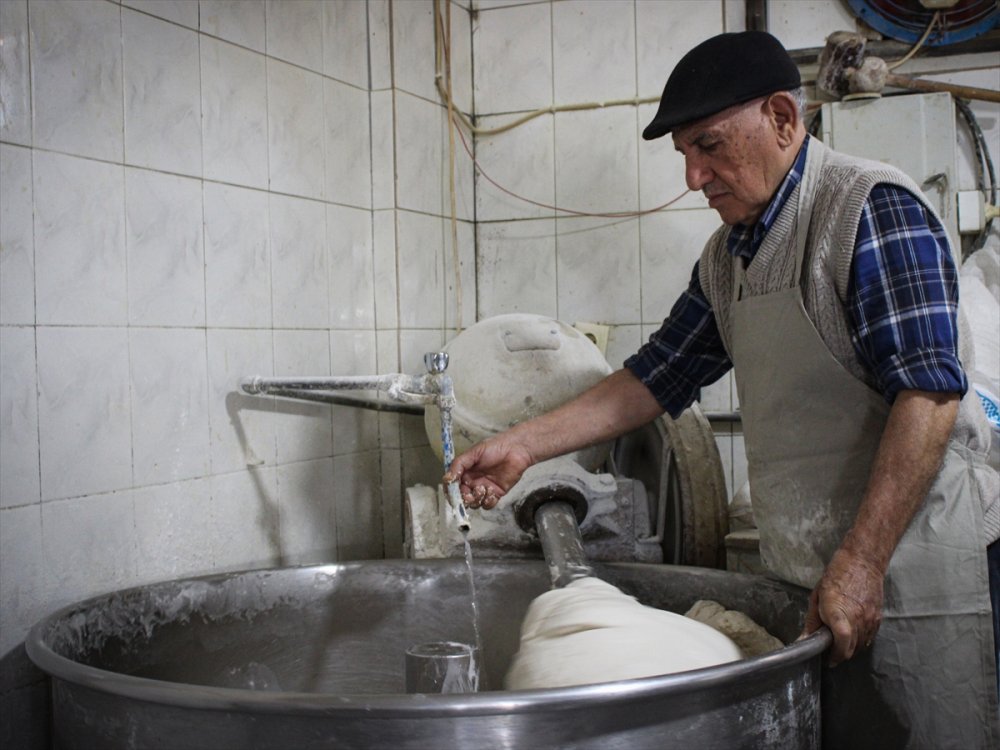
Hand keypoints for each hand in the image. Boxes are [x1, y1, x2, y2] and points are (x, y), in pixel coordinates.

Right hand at [443, 436, 534, 509]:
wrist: (516, 449)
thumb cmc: (495, 447)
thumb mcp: (473, 453)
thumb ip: (459, 465)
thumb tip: (447, 479)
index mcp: (465, 472)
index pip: (453, 486)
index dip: (452, 492)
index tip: (453, 494)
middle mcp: (472, 482)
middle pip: (463, 498)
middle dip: (464, 499)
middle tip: (470, 494)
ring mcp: (484, 489)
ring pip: (474, 503)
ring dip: (477, 499)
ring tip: (484, 488)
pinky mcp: (496, 494)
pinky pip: (487, 504)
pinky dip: (488, 501)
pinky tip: (492, 491)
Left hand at [799, 548, 883, 665]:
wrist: (862, 563)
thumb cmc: (835, 577)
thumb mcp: (817, 597)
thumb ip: (812, 622)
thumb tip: (802, 640)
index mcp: (838, 614)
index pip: (841, 646)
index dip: (834, 657)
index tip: (827, 660)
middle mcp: (857, 620)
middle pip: (851, 650)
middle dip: (840, 654)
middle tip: (830, 651)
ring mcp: (870, 620)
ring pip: (861, 646)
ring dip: (850, 649)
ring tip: (839, 643)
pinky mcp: (878, 618)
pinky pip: (869, 638)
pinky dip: (860, 641)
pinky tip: (852, 635)